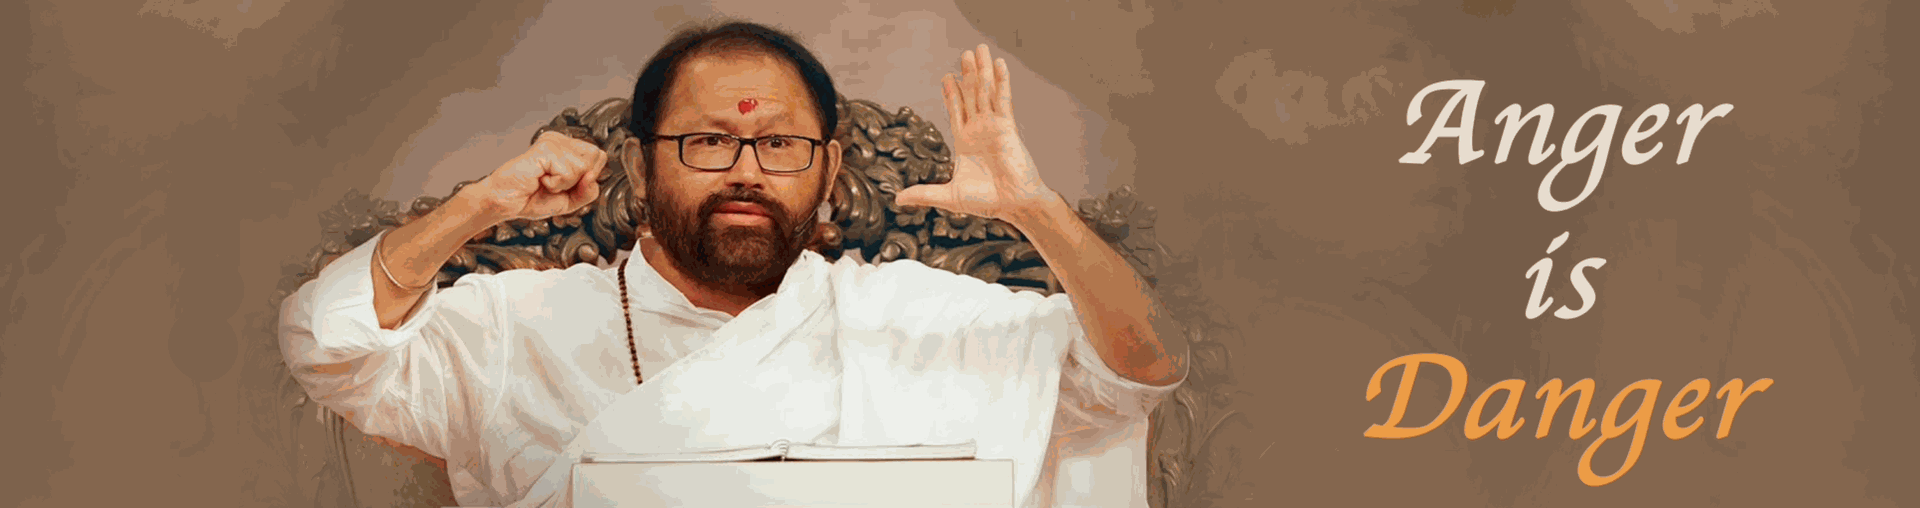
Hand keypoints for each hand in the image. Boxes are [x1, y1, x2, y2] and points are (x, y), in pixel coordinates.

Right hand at [467, 131, 605, 221]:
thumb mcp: (570, 201)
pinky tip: (540, 179)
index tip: (566, 184)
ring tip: (545, 181)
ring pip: (584, 167)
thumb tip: (593, 177)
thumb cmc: (530, 198)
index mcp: (567, 148)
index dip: (589, 176)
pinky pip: (569, 172)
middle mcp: (561, 140)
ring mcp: (553, 141)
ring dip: (564, 184)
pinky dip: (556, 184)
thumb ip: (588, 191)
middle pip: (596, 158)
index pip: (599, 156)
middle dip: (579, 180)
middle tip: (555, 183)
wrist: (505, 202)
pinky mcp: (545, 148)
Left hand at [896, 44, 1056, 222]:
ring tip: (977, 50)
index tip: (947, 77)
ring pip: (985, 92)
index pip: (957, 111)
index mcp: (966, 142)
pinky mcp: (1007, 127)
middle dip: (967, 74)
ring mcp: (994, 126)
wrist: (1014, 204)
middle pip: (971, 95)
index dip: (951, 93)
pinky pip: (1003, 100)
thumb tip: (897, 198)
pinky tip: (998, 64)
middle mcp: (980, 130)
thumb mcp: (949, 196)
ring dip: (981, 71)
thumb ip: (924, 194)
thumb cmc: (988, 202)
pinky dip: (1001, 82)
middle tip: (964, 54)